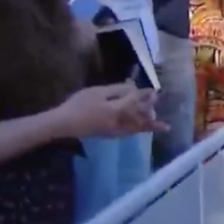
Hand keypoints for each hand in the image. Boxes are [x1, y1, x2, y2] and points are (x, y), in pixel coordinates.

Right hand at [53, 83, 168, 138]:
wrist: (64, 123)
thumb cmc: (80, 104)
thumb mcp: (99, 92)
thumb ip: (117, 90)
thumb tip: (132, 88)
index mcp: (117, 110)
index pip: (136, 102)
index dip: (146, 95)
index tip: (155, 91)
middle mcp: (119, 123)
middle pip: (139, 118)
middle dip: (150, 112)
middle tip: (159, 107)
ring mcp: (114, 131)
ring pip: (135, 128)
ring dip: (147, 125)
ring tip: (159, 125)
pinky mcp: (108, 134)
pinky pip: (128, 132)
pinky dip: (136, 130)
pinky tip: (138, 128)